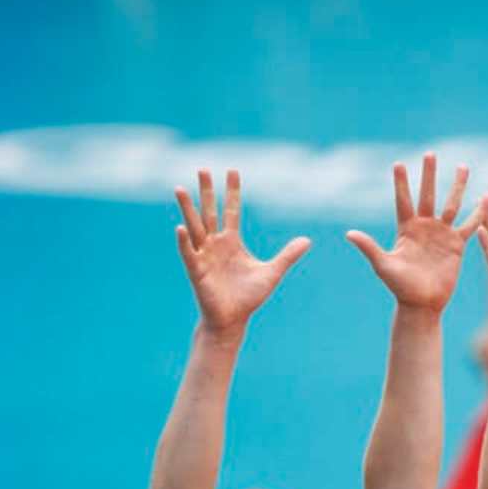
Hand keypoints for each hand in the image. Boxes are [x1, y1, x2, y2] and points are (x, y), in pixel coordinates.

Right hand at [173, 169, 310, 335]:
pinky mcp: (196, 271)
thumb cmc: (249, 297)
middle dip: (207, 191)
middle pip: (210, 211)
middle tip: (203, 168)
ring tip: (179, 188)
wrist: (233, 320)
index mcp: (232, 241)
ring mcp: (204, 255)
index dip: (233, 191)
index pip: (232, 210)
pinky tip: (180, 227)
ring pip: (194, 226)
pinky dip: (184, 241)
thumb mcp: (272, 272)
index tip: (232, 170)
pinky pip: (189, 253)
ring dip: (187, 208)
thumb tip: (308, 240)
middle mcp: (215, 244)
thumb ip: (288, 255)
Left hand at [347, 153, 487, 311]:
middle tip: (430, 154)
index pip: (403, 200)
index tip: (398, 163)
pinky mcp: (457, 245)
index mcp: (406, 229)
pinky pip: (470, 225)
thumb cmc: (400, 287)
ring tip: (464, 166)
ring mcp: (442, 234)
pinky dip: (479, 212)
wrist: (422, 304)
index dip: (401, 183)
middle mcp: (424, 227)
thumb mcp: (383, 266)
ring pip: (451, 204)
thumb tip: (349, 233)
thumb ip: (369, 247)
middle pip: (427, 195)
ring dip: (457, 186)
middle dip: (429, 175)